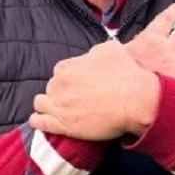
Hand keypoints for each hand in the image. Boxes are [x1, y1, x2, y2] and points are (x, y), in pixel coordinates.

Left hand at [30, 39, 159, 139]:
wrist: (136, 99)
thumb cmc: (127, 73)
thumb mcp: (110, 49)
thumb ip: (93, 52)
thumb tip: (92, 55)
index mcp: (67, 67)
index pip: (60, 71)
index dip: (69, 78)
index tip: (78, 83)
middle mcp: (59, 85)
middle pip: (52, 87)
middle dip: (61, 91)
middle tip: (75, 97)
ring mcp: (59, 105)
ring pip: (41, 103)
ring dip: (47, 105)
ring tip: (56, 109)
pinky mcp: (64, 125)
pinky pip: (41, 123)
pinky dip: (38, 121)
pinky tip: (40, 120)